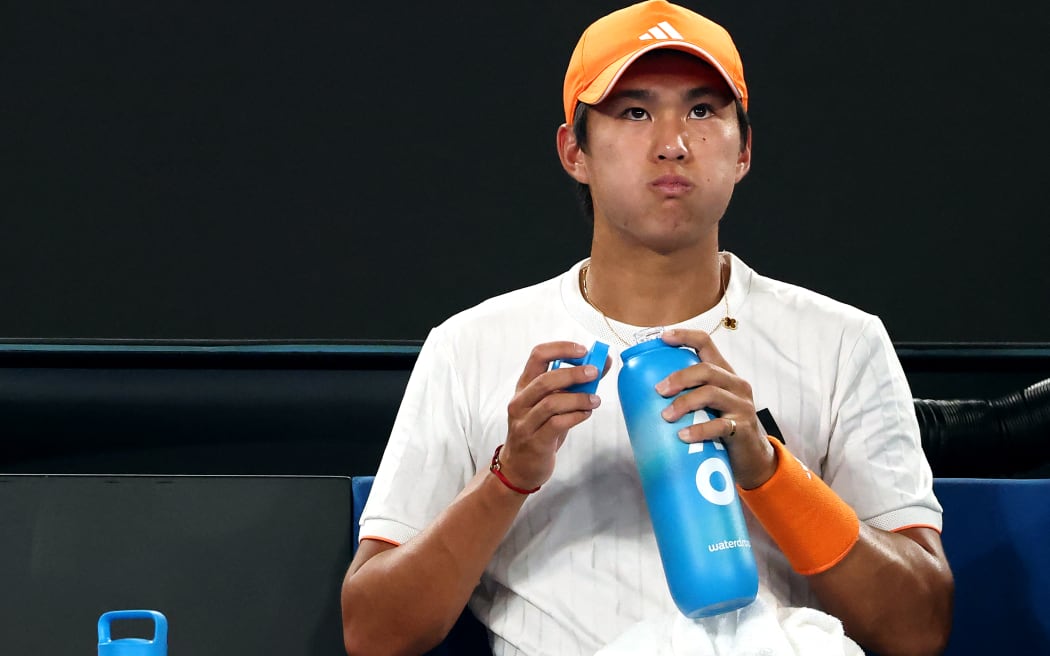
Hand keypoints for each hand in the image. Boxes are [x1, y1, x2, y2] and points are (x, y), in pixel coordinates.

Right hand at [500, 342, 607, 490]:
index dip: (561, 348)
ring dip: (578, 398)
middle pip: (545, 379)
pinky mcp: (534, 441)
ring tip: (595, 400)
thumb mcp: (554, 404)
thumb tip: (603, 362)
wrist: (520, 466)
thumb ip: (574, 385)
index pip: (537, 355)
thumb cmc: (540, 430)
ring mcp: (525, 422)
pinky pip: (557, 423)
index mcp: (524, 386)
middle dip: (573, 373)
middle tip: (594, 372)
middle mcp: (520, 401)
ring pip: (551, 402)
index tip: (583, 350)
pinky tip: (585, 414)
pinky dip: (575, 416)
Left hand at [655, 329, 775, 488]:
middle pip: (706, 369)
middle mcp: (735, 384)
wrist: (752, 457)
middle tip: (658, 390)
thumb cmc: (722, 427)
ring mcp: (741, 405)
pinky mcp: (742, 428)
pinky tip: (683, 436)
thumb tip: (643, 396)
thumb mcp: (708, 405)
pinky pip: (719, 425)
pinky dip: (699, 430)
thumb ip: (688, 395)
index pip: (706, 344)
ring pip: (711, 393)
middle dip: (679, 377)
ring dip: (684, 403)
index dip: (685, 336)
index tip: (663, 337)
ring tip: (666, 416)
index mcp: (724, 373)